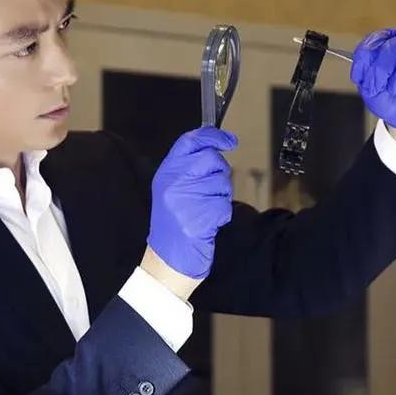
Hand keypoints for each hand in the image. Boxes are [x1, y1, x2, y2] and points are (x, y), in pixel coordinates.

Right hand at [147, 127, 236, 279]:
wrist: (167, 258)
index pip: (189, 141)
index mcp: (165, 173)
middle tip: (212, 191)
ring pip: (221, 182)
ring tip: (205, 211)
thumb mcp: (172, 189)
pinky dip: (222, 215)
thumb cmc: (175, 222)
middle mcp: (173, 182)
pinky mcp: (199, 217)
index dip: (212, 136)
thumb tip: (216, 146)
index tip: (229, 140)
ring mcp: (185, 199)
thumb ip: (189, 167)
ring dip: (221, 197)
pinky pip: (224, 205)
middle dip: (220, 173)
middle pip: (211, 159)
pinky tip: (208, 224)